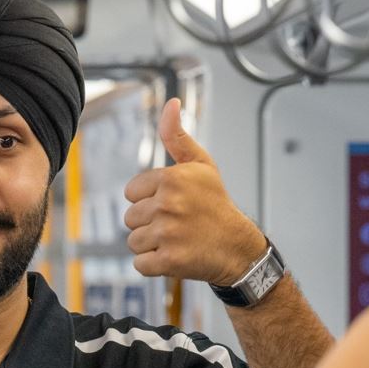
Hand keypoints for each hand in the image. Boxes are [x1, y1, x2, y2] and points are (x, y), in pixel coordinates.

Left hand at [123, 98, 266, 284]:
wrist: (238, 248)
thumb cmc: (216, 205)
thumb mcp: (201, 165)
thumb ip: (177, 136)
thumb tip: (171, 103)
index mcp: (171, 179)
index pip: (131, 192)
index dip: (149, 200)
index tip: (173, 204)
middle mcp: (168, 204)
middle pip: (130, 218)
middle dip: (149, 223)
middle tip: (177, 225)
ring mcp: (168, 234)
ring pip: (134, 241)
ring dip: (151, 244)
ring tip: (177, 240)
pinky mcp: (169, 260)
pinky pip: (141, 264)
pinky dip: (154, 264)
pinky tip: (175, 256)